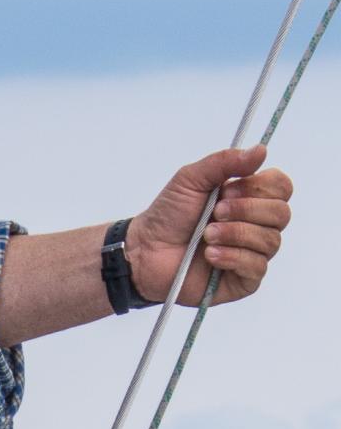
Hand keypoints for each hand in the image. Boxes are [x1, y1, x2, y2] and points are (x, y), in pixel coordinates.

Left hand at [127, 145, 292, 307]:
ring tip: (206, 235)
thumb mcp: (191, 179)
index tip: (227, 190)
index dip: (260, 187)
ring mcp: (253, 252)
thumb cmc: (169, 214)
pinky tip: (210, 255)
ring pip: (271, 240)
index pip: (281, 186)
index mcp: (248, 197)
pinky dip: (232, 257)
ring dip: (234, 234)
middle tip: (215, 212)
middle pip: (281, 213)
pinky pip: (257, 267)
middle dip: (245, 210)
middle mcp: (256, 224)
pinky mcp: (246, 279)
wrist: (146, 249)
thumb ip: (224, 162)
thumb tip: (261, 150)